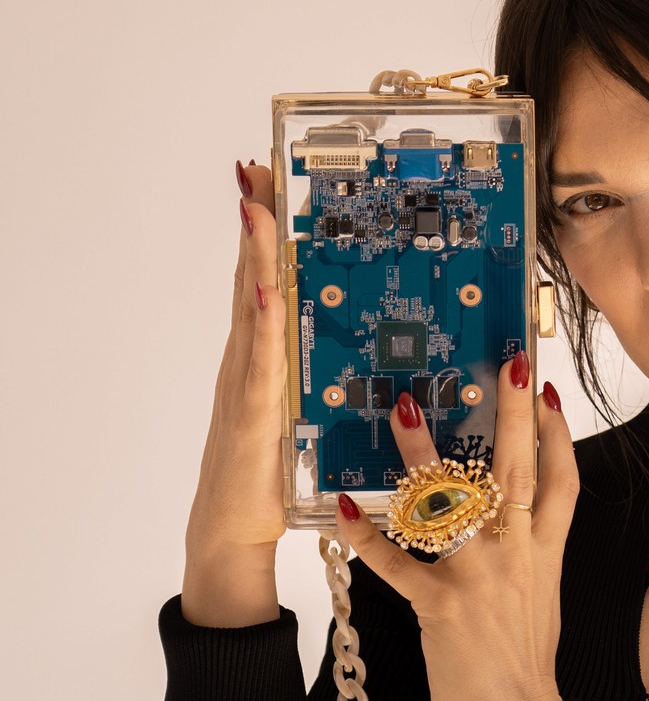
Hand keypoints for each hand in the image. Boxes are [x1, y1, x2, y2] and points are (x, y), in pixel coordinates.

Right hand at [185, 161, 287, 562]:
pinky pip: (262, 360)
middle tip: (253, 168)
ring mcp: (247, 383)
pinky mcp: (252, 413)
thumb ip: (322, 381)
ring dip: (255, 256)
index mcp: (265, 359)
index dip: (265, 234)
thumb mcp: (307, 416)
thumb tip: (361, 352)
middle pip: (251, 279)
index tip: (267, 185)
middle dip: (254, 224)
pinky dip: (262, 322)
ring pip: (252, 307)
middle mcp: (250, 362)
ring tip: (256, 206)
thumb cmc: (270, 479)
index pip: (264, 282)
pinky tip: (264, 288)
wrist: (235, 531)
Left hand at [332, 352, 577, 700]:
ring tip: (400, 410)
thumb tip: (520, 518)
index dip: (557, 434)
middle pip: (516, 472)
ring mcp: (480, 579)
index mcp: (545, 553)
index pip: (561, 481)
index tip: (545, 392)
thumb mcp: (544, 597)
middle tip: (502, 364)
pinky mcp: (441, 607)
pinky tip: (345, 508)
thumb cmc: (526, 662)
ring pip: (451, 504)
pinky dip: (369, 537)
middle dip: (512, 415)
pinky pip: (399, 565)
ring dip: (422, 455)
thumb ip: (533, 553)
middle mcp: (518, 555)